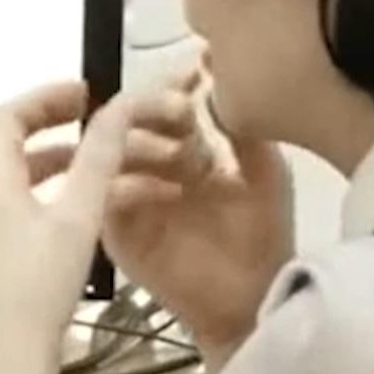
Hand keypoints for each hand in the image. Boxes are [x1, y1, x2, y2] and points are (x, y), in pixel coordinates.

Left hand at [0, 81, 136, 359]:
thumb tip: (117, 109)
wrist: (12, 353)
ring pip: (22, 174)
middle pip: (7, 140)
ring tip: (107, 158)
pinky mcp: (3, 252)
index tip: (86, 93)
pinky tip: (95, 204)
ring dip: (62, 158)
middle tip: (91, 116)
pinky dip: (60, 190)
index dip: (45, 97)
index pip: (6, 117)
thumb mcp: (78, 217)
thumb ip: (98, 161)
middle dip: (50, 121)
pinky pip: (28, 203)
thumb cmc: (41, 284)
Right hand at [104, 62, 294, 363]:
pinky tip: (171, 191)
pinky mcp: (117, 231)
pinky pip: (108, 199)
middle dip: (154, 108)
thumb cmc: (262, 238)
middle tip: (183, 109)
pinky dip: (134, 188)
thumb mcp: (265, 172)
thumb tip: (212, 71)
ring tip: (185, 151)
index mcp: (182, 151)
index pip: (165, 107)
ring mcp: (128, 198)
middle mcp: (149, 168)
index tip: (193, 71)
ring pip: (112, 152)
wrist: (252, 301)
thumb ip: (241, 127)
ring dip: (144, 144)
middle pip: (130, 122)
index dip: (173, 87)